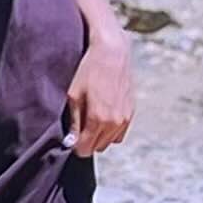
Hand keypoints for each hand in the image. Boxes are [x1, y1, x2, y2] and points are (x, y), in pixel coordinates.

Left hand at [63, 34, 132, 156]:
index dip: (75, 145)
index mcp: (98, 120)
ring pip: (109, 141)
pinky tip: (104, 115)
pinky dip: (111, 129)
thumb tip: (71, 142)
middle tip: (80, 125)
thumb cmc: (89, 71)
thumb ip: (74, 122)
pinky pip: (120, 132)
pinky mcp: (131, 111)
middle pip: (97, 147)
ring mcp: (125, 118)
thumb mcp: (74, 96)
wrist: (112, 53)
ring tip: (92, 119)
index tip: (71, 135)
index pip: (84, 149)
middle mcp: (114, 122)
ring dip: (100, 136)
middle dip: (87, 140)